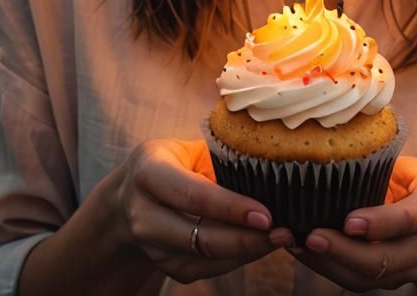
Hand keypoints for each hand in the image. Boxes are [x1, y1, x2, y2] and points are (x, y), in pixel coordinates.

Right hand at [113, 138, 294, 283]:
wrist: (131, 196)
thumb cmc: (174, 162)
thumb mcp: (189, 148)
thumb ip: (222, 155)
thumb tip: (274, 160)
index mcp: (148, 172)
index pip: (194, 195)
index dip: (232, 208)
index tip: (267, 215)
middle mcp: (143, 214)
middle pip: (199, 238)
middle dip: (246, 239)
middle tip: (285, 232)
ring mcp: (151, 246)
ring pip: (205, 259)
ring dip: (248, 252)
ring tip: (283, 239)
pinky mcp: (165, 266)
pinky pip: (207, 270)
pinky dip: (238, 259)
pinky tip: (261, 245)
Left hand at [287, 155, 416, 290]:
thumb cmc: (414, 182)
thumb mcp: (408, 166)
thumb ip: (381, 161)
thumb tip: (333, 137)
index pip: (411, 218)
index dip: (380, 223)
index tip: (349, 221)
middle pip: (388, 258)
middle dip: (346, 251)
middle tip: (312, 236)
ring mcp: (413, 266)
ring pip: (371, 277)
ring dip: (330, 264)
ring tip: (296, 244)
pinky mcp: (393, 280)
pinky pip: (359, 282)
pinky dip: (328, 268)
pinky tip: (302, 251)